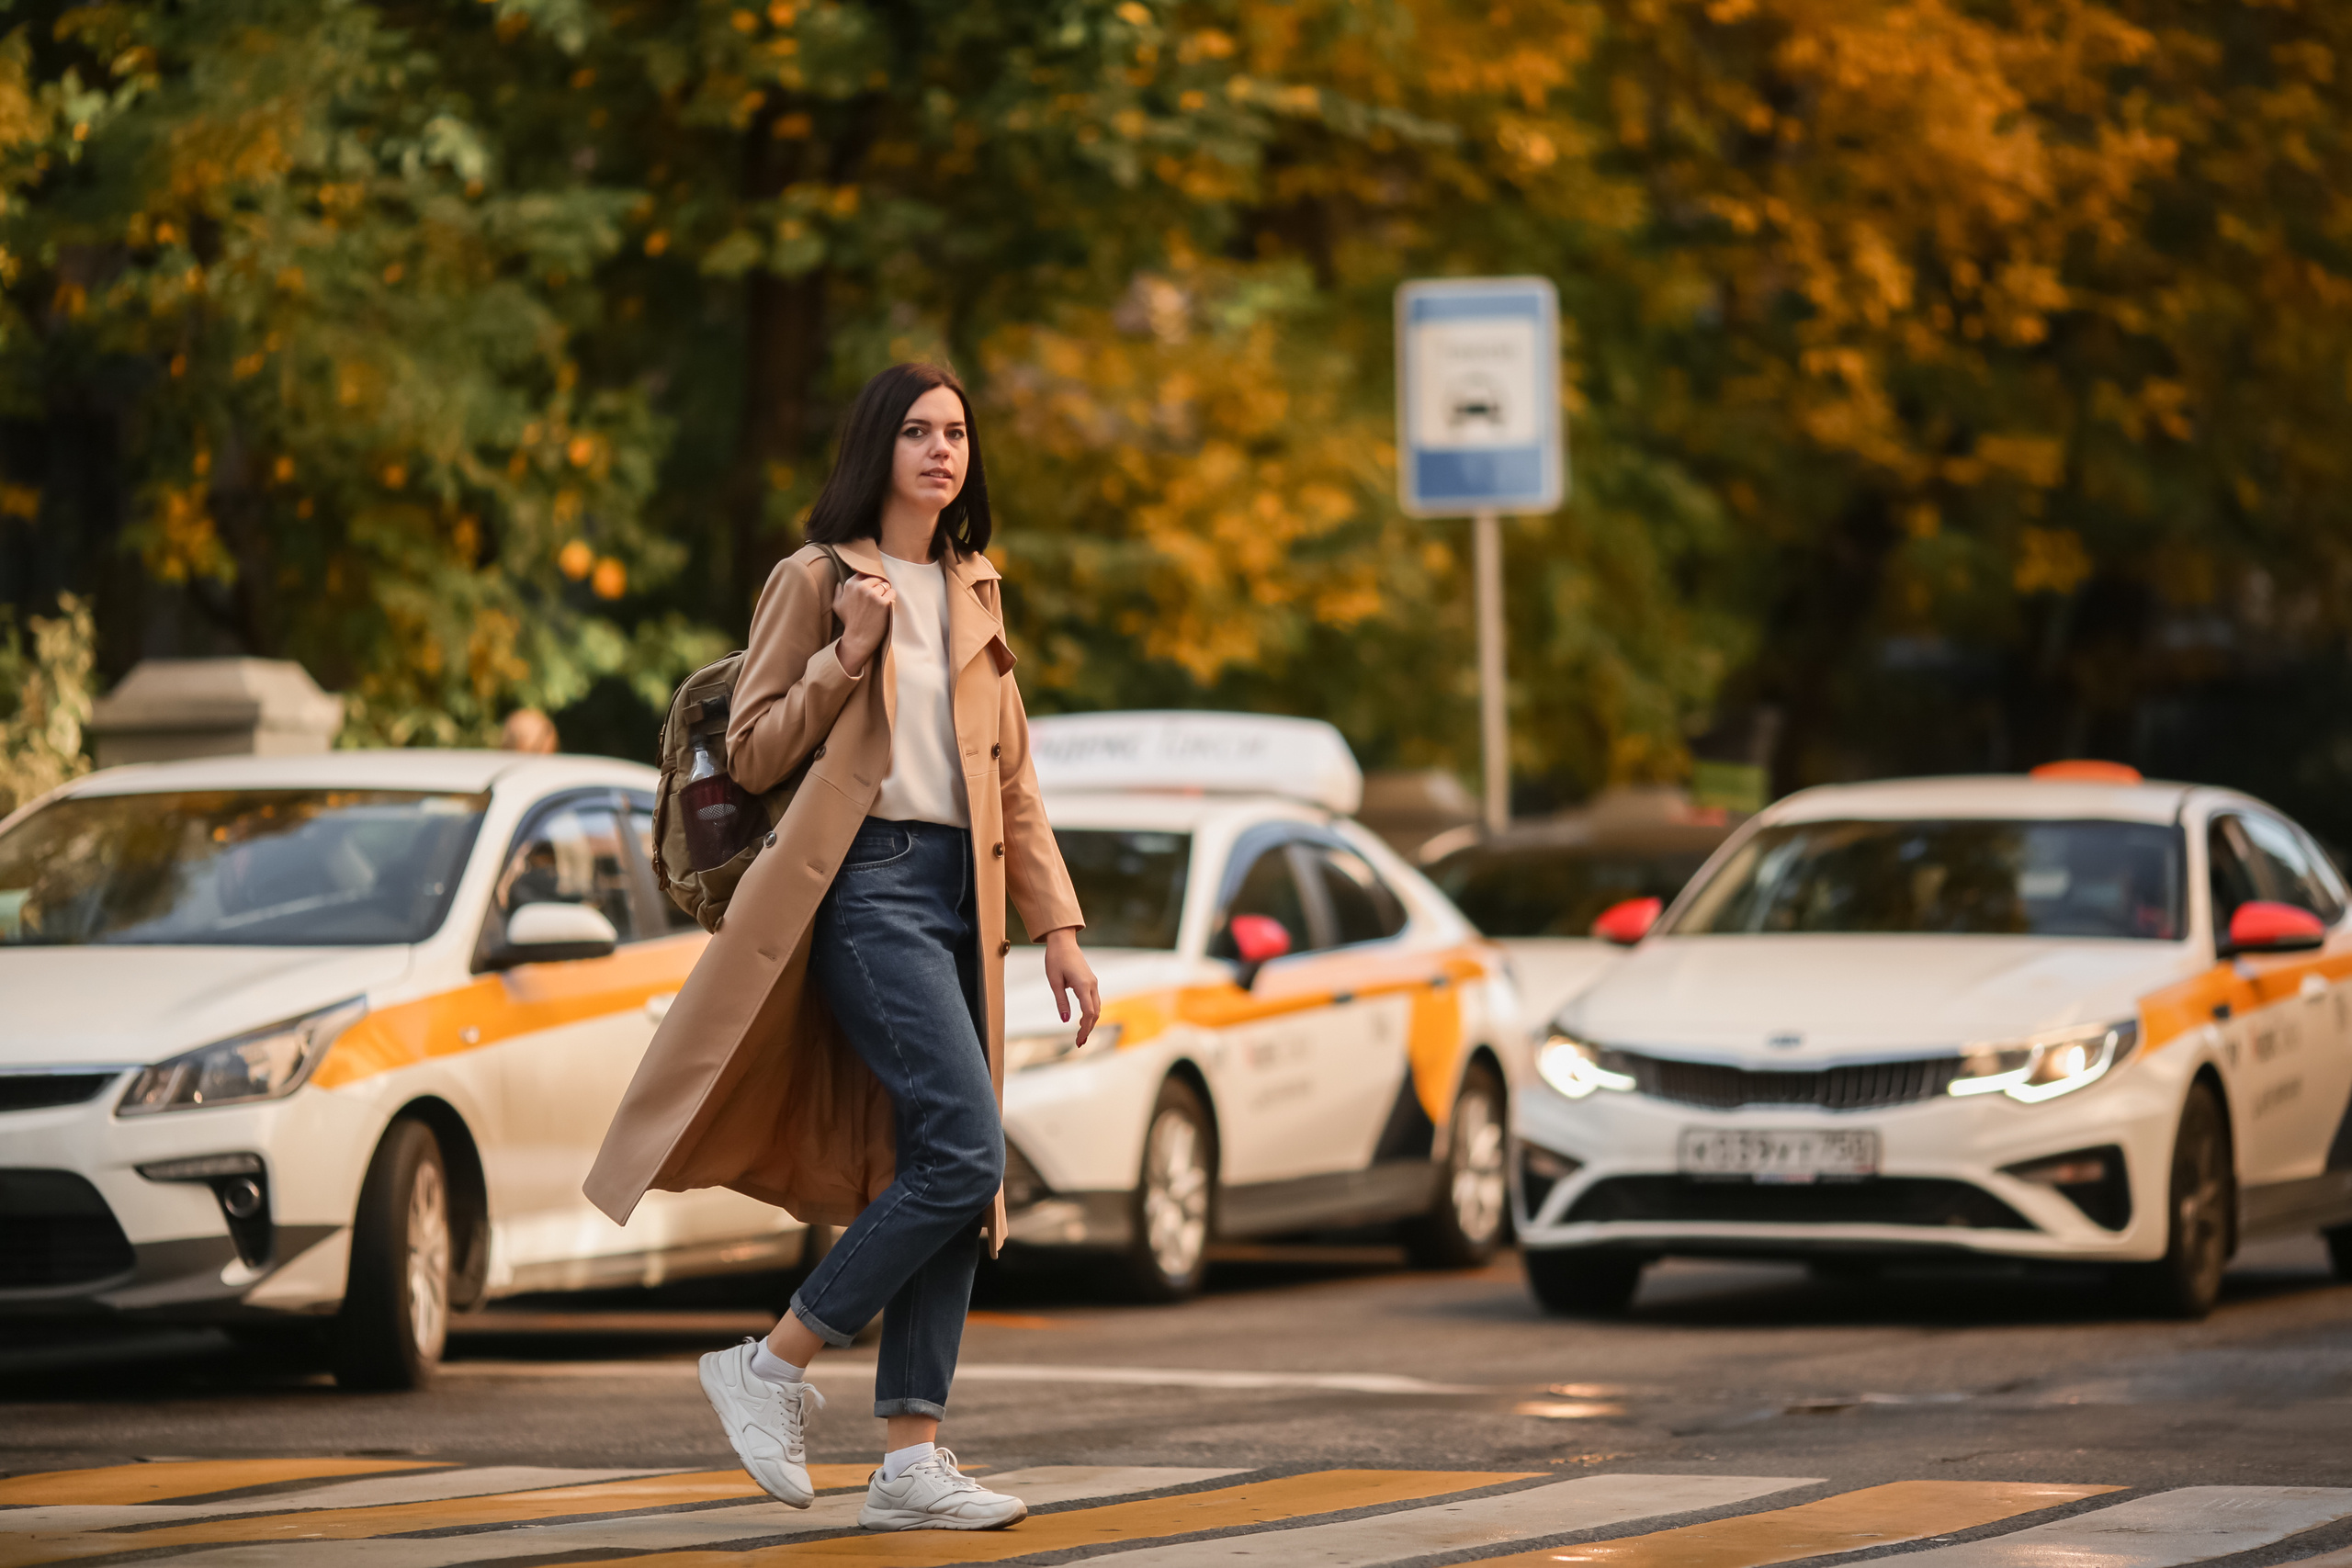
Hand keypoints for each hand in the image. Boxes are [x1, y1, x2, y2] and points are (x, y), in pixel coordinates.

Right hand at [833, 573, 893, 675]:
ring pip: (886, 585)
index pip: (865, 574)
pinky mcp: (883, 603)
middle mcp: (861, 587)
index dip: (869, 582)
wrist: (858, 639)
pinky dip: (891, 599)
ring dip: (885, 593)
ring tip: (879, 605)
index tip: (870, 590)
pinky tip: (885, 607)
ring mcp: (873, 595)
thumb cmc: (849, 622)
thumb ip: (838, 592)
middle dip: (878, 587)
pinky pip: (892, 593)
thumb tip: (839, 583)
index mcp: (850, 585)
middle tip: (875, 600)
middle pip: (877, 578)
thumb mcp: (837, 606)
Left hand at [1042, 927, 1100, 1045]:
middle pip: (1095, 1013)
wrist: (1063, 941)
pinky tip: (1083, 1020)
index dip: (1085, 1029)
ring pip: (1096, 1008)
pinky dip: (1090, 1013)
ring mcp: (1093, 983)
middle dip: (1088, 1029)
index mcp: (1082, 985)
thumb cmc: (1055, 959)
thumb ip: (1061, 1001)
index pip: (1088, 1012)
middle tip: (1079, 1043)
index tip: (1078, 1041)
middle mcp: (1091, 985)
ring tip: (1081, 1036)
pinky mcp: (1091, 981)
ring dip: (1090, 1022)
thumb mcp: (1054, 981)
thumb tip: (1065, 1020)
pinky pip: (1094, 1001)